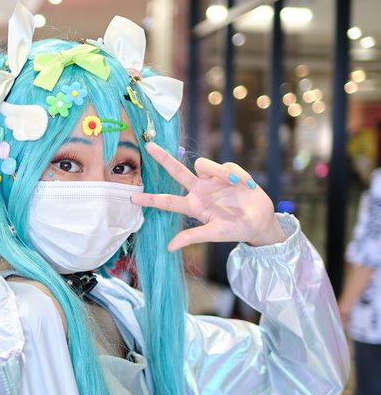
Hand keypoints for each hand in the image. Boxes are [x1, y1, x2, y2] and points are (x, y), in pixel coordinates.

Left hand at [131, 142, 285, 251]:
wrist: (260, 221)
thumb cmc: (236, 230)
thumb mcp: (214, 233)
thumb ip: (192, 237)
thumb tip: (169, 248)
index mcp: (193, 206)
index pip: (168, 202)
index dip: (151, 199)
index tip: (133, 198)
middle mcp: (199, 190)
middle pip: (177, 171)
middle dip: (163, 159)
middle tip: (149, 147)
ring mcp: (212, 180)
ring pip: (203, 164)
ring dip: (219, 171)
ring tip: (237, 184)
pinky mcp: (228, 172)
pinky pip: (227, 166)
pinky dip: (237, 175)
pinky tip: (247, 185)